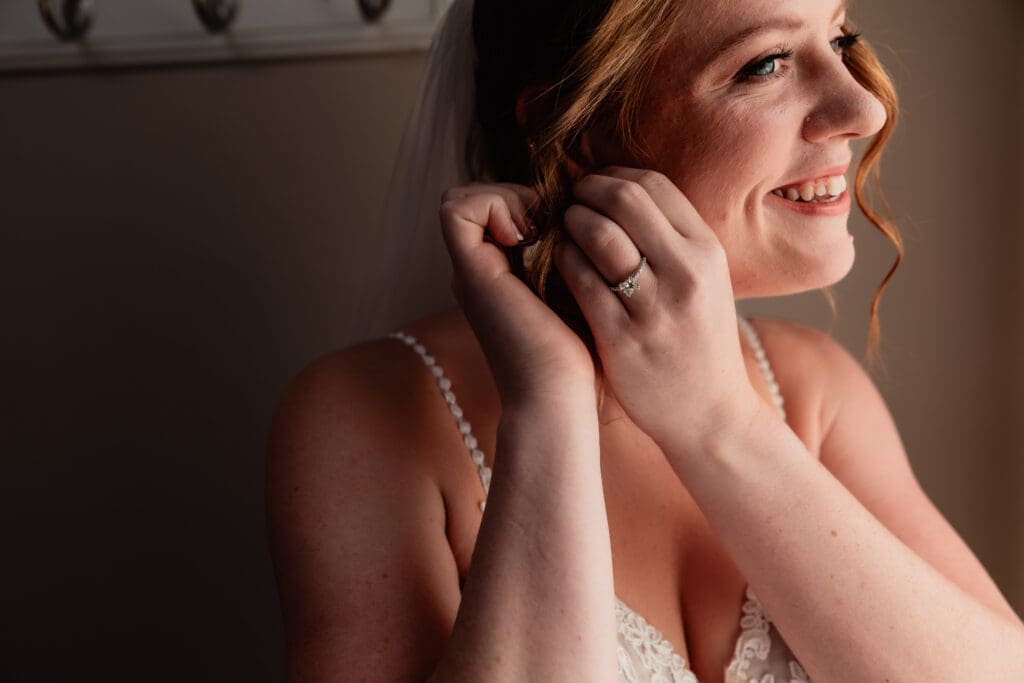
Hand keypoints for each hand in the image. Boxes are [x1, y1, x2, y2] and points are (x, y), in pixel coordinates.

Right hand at [440, 183, 596, 407]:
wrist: (558, 399)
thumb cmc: (581, 358)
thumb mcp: (580, 293)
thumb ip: (571, 255)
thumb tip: (587, 210)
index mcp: (502, 276)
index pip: (498, 208)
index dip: (528, 200)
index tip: (565, 226)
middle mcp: (479, 271)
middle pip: (481, 201)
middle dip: (521, 198)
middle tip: (556, 226)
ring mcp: (470, 272)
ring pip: (464, 198)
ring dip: (508, 199)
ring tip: (542, 231)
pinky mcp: (470, 273)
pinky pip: (458, 209)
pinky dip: (495, 206)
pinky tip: (530, 236)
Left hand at [553, 167, 762, 450]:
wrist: (710, 414)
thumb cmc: (698, 341)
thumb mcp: (703, 281)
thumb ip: (669, 238)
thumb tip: (621, 192)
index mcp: (707, 252)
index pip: (653, 183)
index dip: (612, 175)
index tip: (591, 185)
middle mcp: (687, 273)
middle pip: (625, 198)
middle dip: (585, 190)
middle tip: (567, 201)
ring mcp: (655, 307)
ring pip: (599, 235)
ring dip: (569, 222)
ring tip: (559, 229)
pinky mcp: (623, 339)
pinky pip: (581, 281)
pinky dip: (561, 261)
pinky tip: (557, 263)